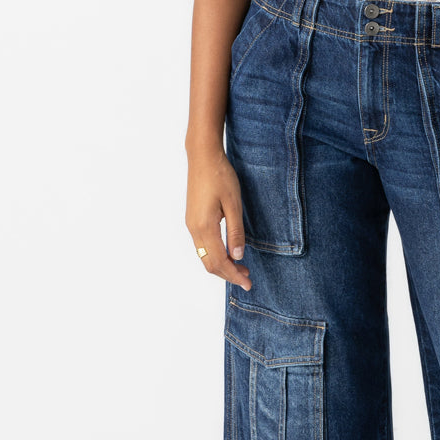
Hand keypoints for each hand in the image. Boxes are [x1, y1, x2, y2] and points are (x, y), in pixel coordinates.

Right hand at [185, 144, 251, 290]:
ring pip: (204, 255)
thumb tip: (238, 256)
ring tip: (241, 267)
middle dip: (228, 274)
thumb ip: (236, 232)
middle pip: (209, 263)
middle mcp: (194, 229)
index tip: (248, 283)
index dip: (234, 275)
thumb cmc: (220, 176)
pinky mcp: (192, 219)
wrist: (202, 157)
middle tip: (247, 278)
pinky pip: (202, 245)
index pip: (219, 261)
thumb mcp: (234, 204)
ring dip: (222, 265)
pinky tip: (228, 253)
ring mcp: (191, 224)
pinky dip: (215, 254)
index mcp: (204, 227)